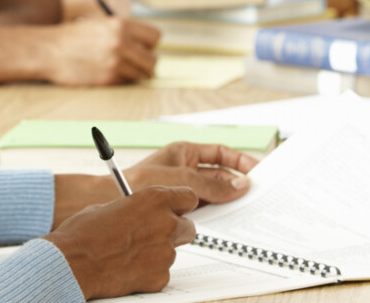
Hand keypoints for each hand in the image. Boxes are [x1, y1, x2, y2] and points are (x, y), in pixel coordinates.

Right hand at [44, 18, 160, 85]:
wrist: (49, 50)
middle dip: (146, 62)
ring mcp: (115, 62)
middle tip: (136, 63)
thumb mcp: (102, 25)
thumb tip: (147, 47)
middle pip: (152, 59)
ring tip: (120, 68)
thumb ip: (125, 33)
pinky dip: (121, 80)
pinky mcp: (107, 79)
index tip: (143, 47)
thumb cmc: (74, 37)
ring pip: (142, 74)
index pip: (155, 37)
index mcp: (121, 25)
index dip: (150, 44)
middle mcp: (121, 43)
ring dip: (134, 74)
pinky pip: (126, 82)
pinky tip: (107, 73)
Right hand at [45, 186, 197, 299]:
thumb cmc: (83, 233)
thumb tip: (140, 213)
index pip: (189, 197)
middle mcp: (165, 223)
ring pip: (172, 252)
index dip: (181, 205)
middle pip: (188, 227)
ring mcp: (165, 252)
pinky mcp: (160, 276)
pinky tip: (127, 268)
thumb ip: (134, 208)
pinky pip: (161, 273)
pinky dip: (149, 272)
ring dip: (157, 253)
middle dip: (174, 231)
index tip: (175, 210)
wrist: (72, 263)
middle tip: (155, 235)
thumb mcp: (109, 207)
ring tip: (129, 254)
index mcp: (154, 199)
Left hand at [50, 143, 256, 225]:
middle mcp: (185, 168)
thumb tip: (241, 186)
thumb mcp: (181, 179)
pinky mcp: (180, 206)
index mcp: (185, 152)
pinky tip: (227, 218)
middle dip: (237, 182)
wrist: (111, 202)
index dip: (240, 160)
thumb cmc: (138, 183)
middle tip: (258, 192)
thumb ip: (212, 184)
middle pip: (219, 174)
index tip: (257, 170)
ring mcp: (183, 188)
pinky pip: (204, 208)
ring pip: (213, 192)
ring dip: (228, 199)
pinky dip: (217, 212)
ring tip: (247, 206)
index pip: (220, 153)